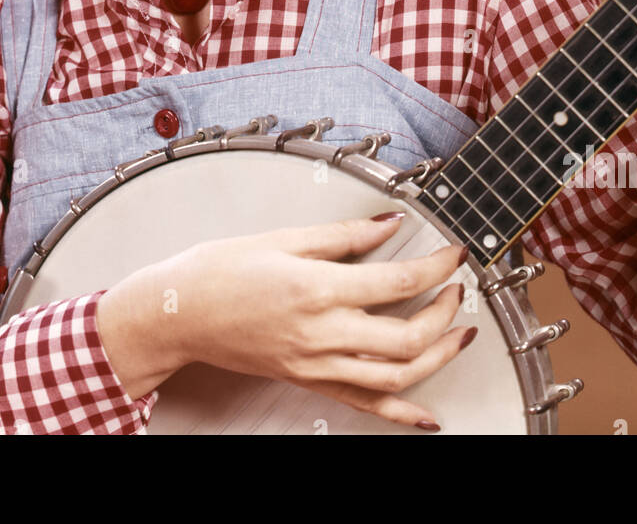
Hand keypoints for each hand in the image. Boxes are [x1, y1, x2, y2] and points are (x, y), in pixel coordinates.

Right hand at [96, 213, 472, 429]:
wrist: (178, 314)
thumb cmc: (220, 270)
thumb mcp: (283, 237)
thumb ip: (344, 235)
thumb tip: (390, 222)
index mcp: (317, 288)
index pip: (398, 282)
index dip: (437, 267)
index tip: (454, 252)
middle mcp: (321, 332)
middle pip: (408, 337)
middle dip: (446, 312)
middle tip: (457, 288)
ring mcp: (315, 363)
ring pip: (395, 376)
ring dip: (438, 357)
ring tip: (458, 334)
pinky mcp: (308, 380)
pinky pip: (364, 403)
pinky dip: (402, 413)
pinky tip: (428, 414)